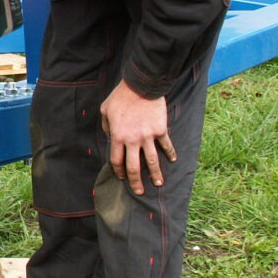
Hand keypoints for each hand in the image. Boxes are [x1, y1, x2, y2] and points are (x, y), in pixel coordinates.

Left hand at [100, 79, 174, 194]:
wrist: (141, 86)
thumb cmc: (120, 97)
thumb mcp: (105, 110)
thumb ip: (106, 126)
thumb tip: (109, 136)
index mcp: (117, 136)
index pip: (117, 160)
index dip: (119, 171)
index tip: (122, 178)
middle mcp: (132, 140)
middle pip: (134, 167)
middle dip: (136, 182)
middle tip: (139, 191)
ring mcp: (147, 136)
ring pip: (152, 161)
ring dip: (155, 174)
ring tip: (158, 183)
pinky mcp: (160, 130)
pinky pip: (166, 145)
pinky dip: (170, 153)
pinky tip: (172, 160)